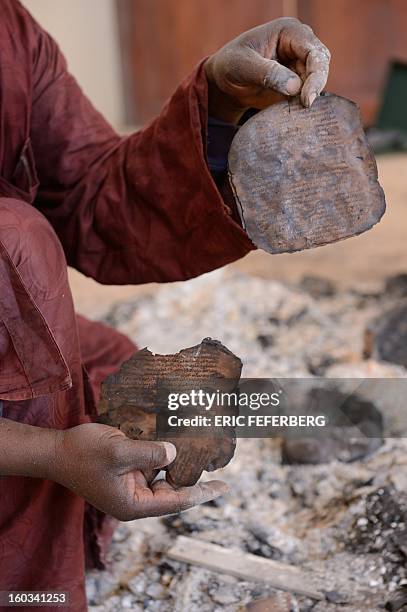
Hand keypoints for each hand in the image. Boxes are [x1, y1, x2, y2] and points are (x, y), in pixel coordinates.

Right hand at [52, 423, 227, 520]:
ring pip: (163, 475)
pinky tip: (175, 438)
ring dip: (178, 461)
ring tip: (201, 447)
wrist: (57, 451)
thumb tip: (174, 452)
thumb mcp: (119, 451)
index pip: (177, 501)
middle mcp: (135, 498)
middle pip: (173, 489)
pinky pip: (151, 464)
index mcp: (134, 504)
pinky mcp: (127, 470)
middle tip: (216, 459)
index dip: (202, 493)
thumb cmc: (83, 454)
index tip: (224, 487)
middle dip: (193, 475)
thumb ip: (149, 453)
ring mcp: (131, 484)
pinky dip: (162, 453)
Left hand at [205, 17, 329, 122]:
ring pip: (316, 81)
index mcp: (288, 32)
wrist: (225, 81)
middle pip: (321, 65)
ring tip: (293, 109)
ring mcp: (299, 63)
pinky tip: (293, 113)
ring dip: (308, 96)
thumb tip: (295, 86)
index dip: (316, 74)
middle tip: (305, 106)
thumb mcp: (243, 66)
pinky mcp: (297, 81)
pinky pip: (308, 93)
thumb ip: (267, 73)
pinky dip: (303, 104)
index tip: (307, 98)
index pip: (313, 51)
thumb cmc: (231, 65)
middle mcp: (299, 44)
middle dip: (316, 86)